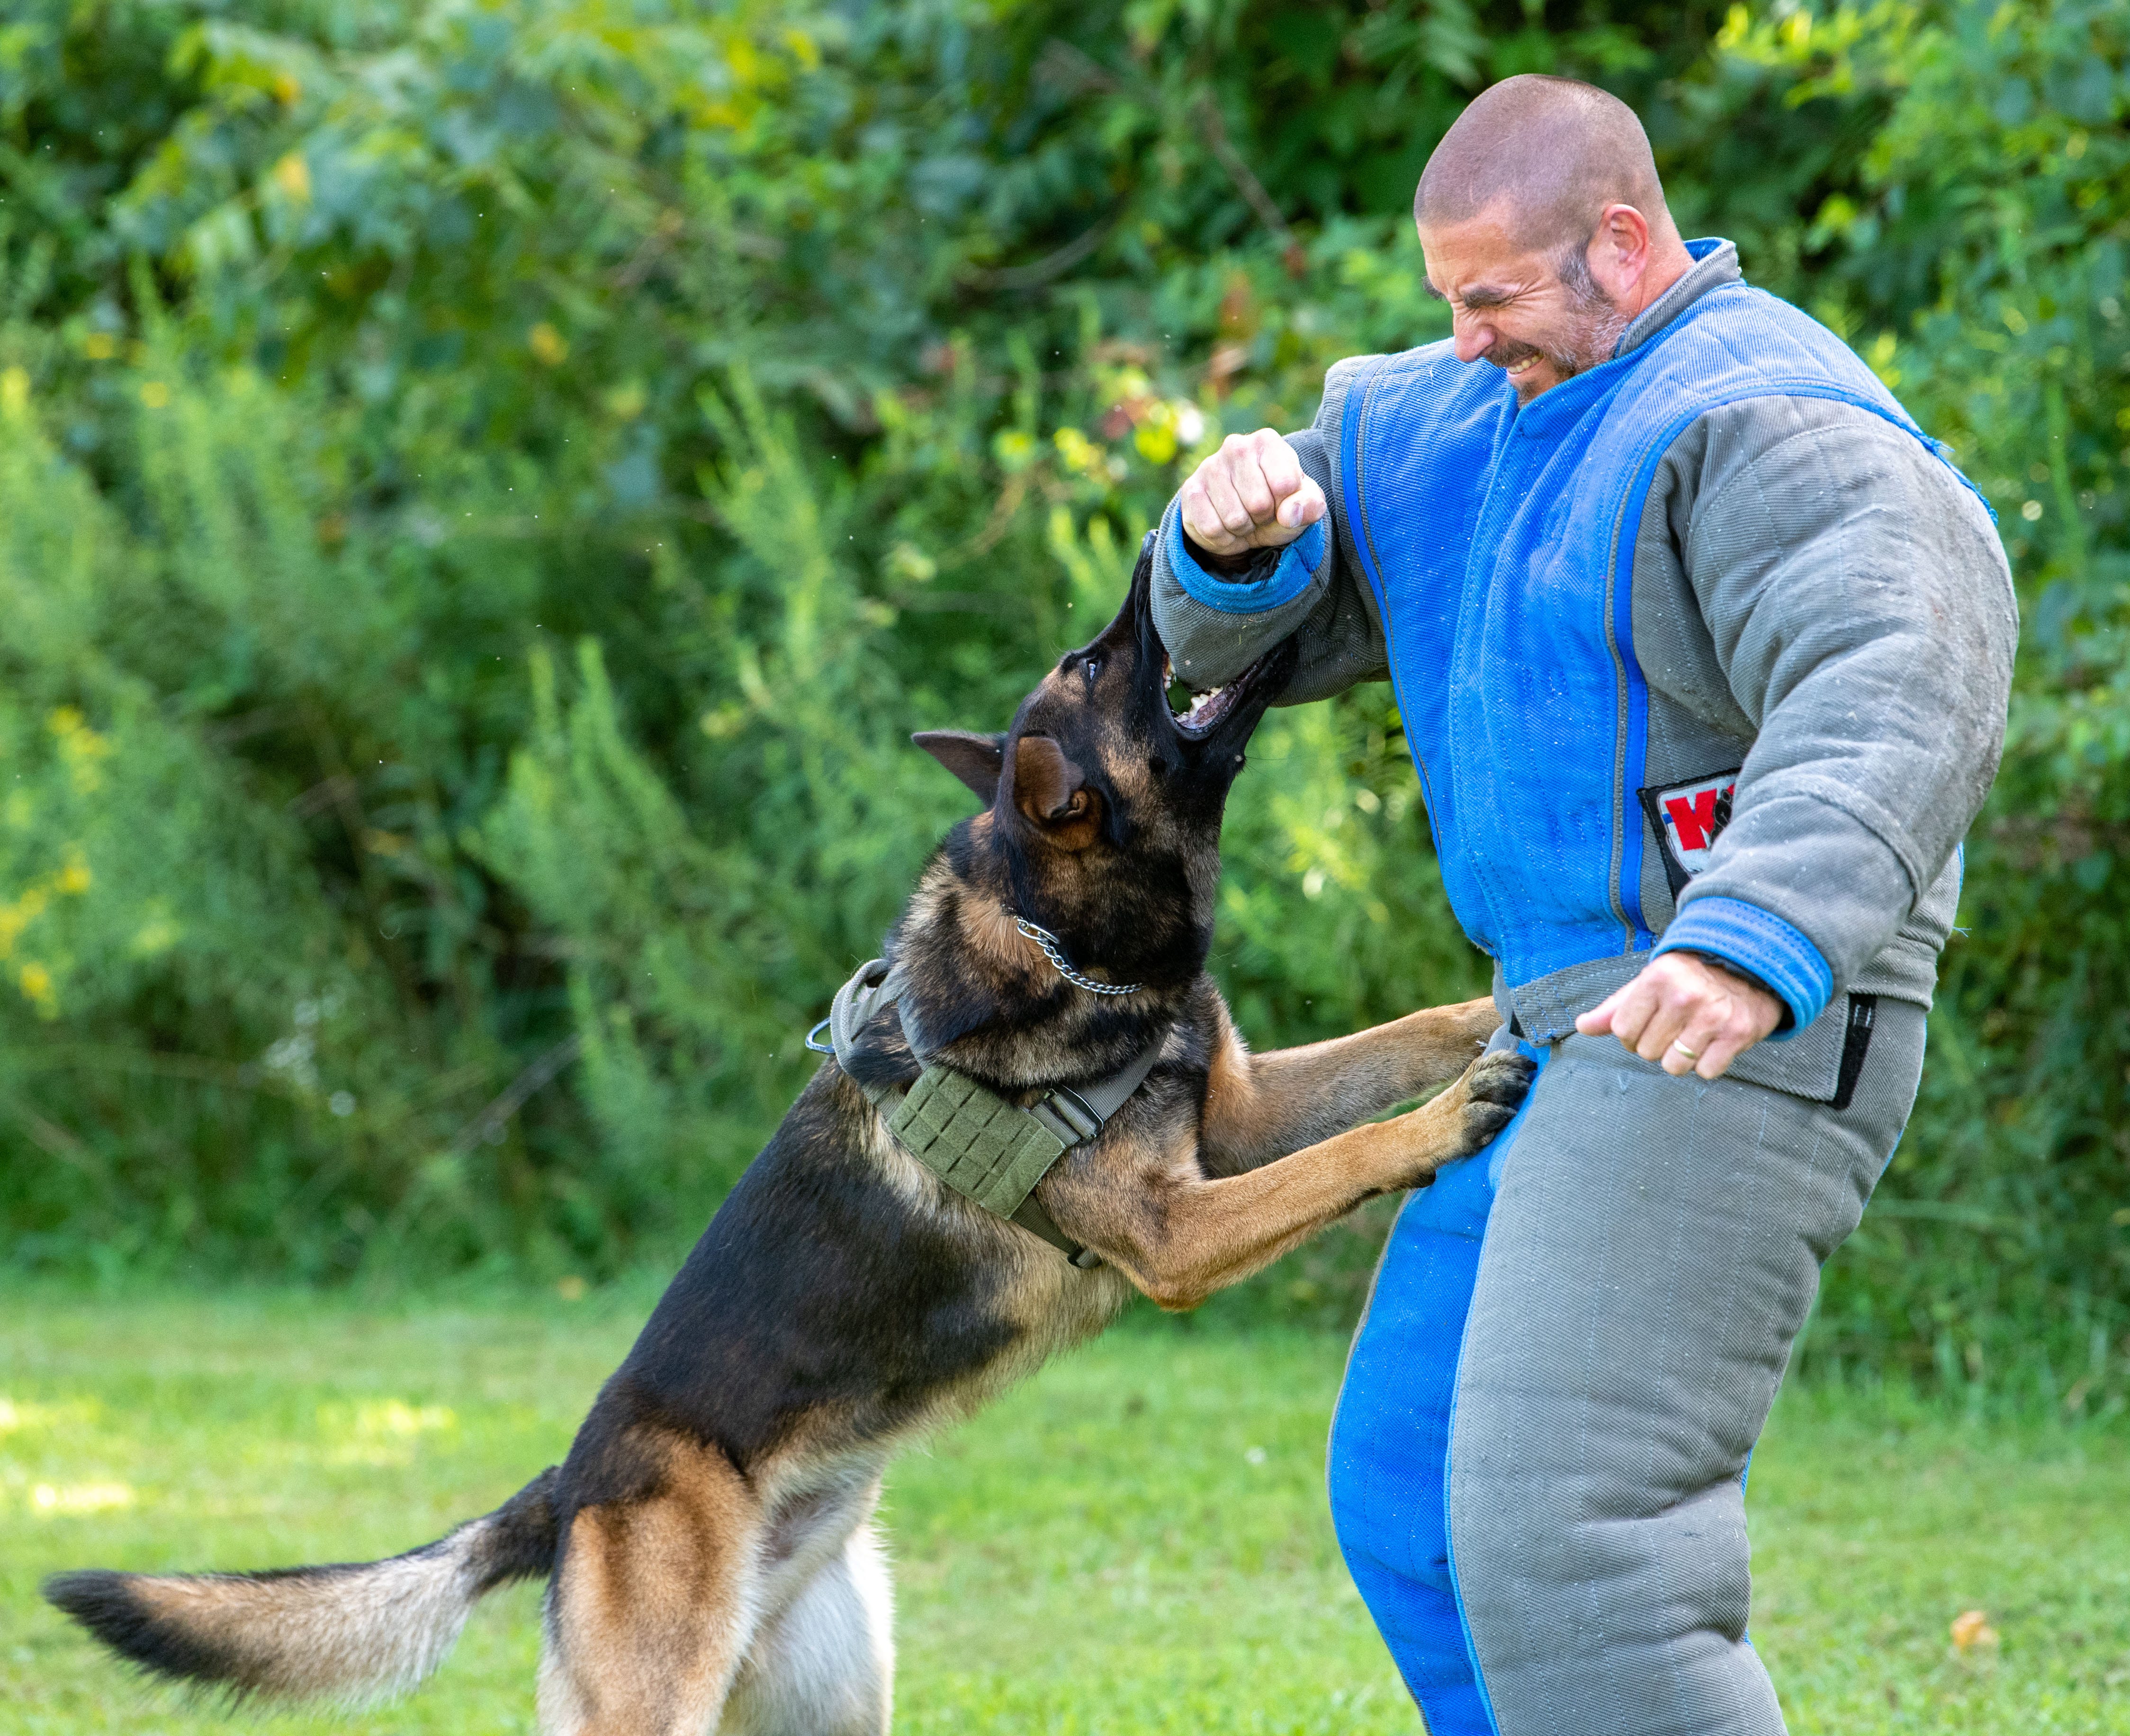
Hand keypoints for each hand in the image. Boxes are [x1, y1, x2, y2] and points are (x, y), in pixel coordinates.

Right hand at [1178, 429, 1326, 558]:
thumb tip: (1289, 514)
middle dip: (1262, 518)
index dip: (1287, 504)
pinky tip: (1224, 524)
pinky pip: (1211, 528)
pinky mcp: (1190, 491)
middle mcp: (1235, 446)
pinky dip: (1222, 537)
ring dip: (1242, 528)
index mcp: (1267, 442)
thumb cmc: (1278, 506)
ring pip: (1234, 519)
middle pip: (1259, 503)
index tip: (1281, 501)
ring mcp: (1209, 467)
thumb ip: (1310, 506)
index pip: (1285, 485)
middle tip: (1259, 512)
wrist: (1242, 520)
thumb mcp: (1303, 505)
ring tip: (1243, 517)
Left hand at [1575, 953, 1781, 1080]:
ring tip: (1693, 1035)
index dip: (1631, 1035)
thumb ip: (1615, 1008)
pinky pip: (1706, 1072)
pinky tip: (1713, 1042)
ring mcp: (1712, 1016)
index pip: (1622, 1031)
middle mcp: (1684, 996)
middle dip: (1656, 1045)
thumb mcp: (1651, 983)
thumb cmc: (1691, 978)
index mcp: (1657, 978)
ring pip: (1674, 1066)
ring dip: (1681, 1059)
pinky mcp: (1738, 1034)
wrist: (1750, 968)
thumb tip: (1582, 1026)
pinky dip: (1708, 1064)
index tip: (1648, 1024)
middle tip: (1675, 1027)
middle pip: (1646, 1051)